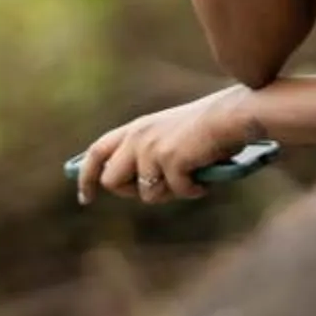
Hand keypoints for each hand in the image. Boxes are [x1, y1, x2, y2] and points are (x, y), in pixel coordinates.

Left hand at [77, 87, 264, 204]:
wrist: (230, 117)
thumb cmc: (206, 130)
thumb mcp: (168, 137)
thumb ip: (148, 156)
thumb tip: (139, 188)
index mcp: (135, 129)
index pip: (97, 152)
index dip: (87, 177)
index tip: (85, 197)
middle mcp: (137, 138)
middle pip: (112, 181)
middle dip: (132, 192)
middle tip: (160, 189)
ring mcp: (152, 149)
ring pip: (147, 194)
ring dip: (170, 193)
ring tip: (190, 177)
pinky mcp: (170, 160)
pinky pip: (178, 192)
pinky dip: (193, 190)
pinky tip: (204, 177)